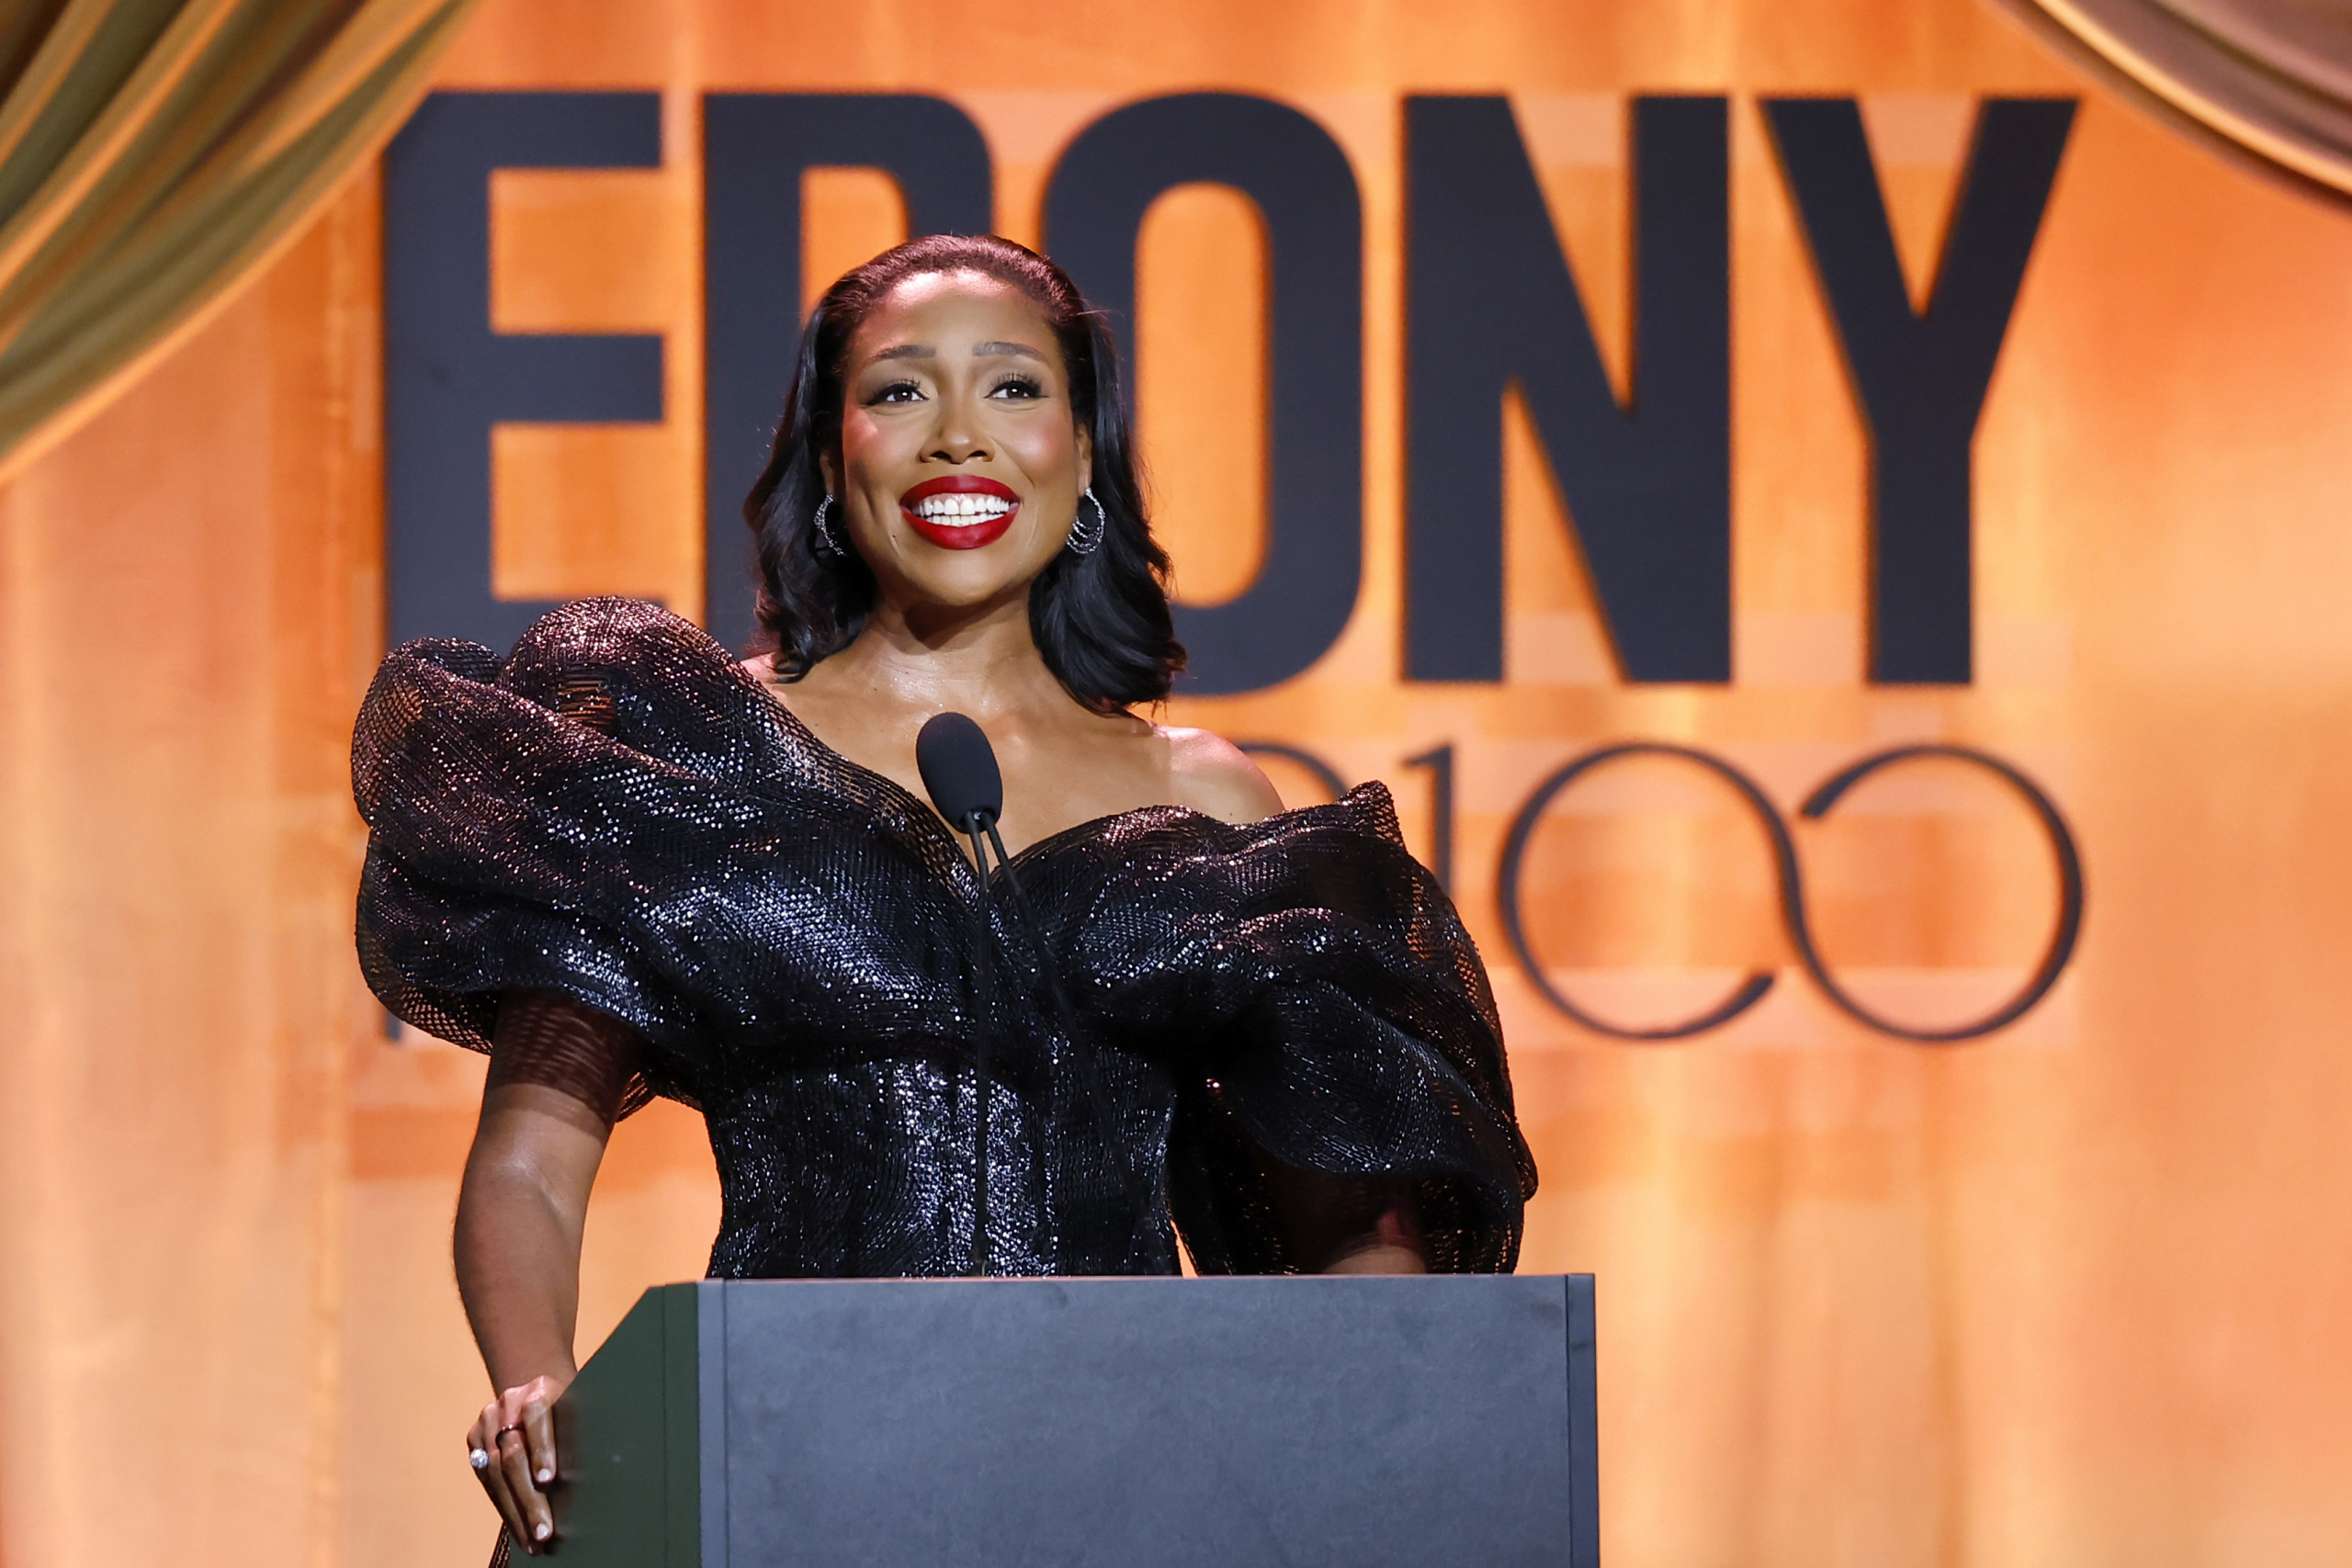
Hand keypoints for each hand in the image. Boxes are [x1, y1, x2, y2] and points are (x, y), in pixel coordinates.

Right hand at [466, 1374, 566, 1553]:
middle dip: (528, 1497)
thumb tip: (604, 1473)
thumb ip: (581, 1435)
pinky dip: (503, 1506)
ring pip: (495, 1471)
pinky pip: (486, 1479)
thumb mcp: (580, 1412)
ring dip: (515, 1511)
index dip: (542, 1448)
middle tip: (544, 1530)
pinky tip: (517, 1528)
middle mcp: (509, 1402)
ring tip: (533, 1540)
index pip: (537, 1415)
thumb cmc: (571, 1410)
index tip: (548, 1479)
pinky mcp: (475, 1439)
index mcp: (540, 1389)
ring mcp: (488, 1421)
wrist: (538, 1392)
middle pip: (513, 1452)